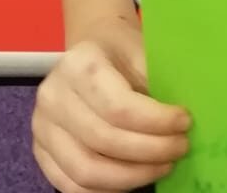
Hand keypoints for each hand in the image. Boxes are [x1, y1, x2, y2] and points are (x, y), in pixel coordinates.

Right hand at [32, 14, 190, 192]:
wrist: (92, 48)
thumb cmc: (122, 50)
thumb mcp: (142, 49)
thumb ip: (157, 80)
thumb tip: (183, 120)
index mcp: (78, 63)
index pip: (118, 106)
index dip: (155, 122)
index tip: (184, 123)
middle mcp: (53, 96)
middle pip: (104, 140)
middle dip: (149, 151)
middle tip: (180, 148)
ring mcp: (42, 127)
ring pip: (86, 171)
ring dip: (132, 177)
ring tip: (163, 165)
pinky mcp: (41, 152)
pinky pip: (72, 185)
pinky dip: (108, 189)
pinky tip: (136, 177)